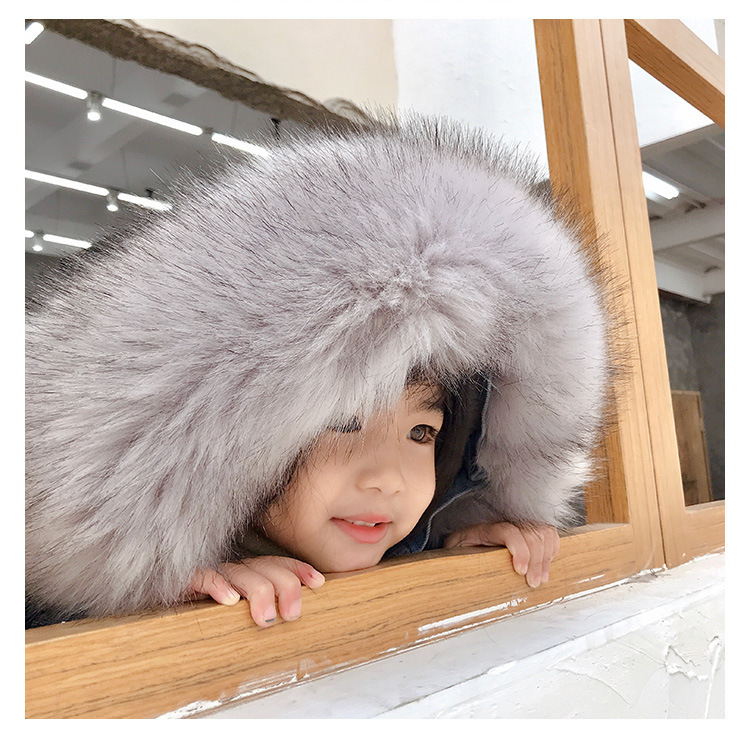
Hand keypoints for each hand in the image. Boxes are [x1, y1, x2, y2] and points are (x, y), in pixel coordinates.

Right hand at [188, 556, 325, 626]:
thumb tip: (291, 622)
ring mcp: (211, 573)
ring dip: (258, 592)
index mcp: (247, 574)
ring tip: (266, 617)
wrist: (158, 599)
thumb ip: (260, 611)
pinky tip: (229, 600)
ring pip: (242, 574)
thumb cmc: (200, 613)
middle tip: (293, 614)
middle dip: (286, 586)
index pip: (277, 565)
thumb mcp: (237, 614)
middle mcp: (232, 570)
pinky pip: (203, 576)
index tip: (318, 582)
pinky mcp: (185, 579)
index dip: (298, 569)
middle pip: (266, 568)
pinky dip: (217, 586)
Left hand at [444, 522, 559, 587]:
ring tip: (539, 578)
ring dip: (545, 558)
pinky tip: (544, 566)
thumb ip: (460, 563)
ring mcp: (516, 526)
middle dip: (536, 560)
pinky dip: (551, 550)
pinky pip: (548, 534)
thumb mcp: (453, 558)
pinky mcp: (525, 533)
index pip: (508, 531)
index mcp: (482, 530)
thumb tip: (466, 578)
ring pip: (542, 532)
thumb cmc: (458, 555)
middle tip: (532, 583)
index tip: (520, 571)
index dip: (520, 549)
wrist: (460, 545)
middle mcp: (502, 524)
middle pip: (530, 533)